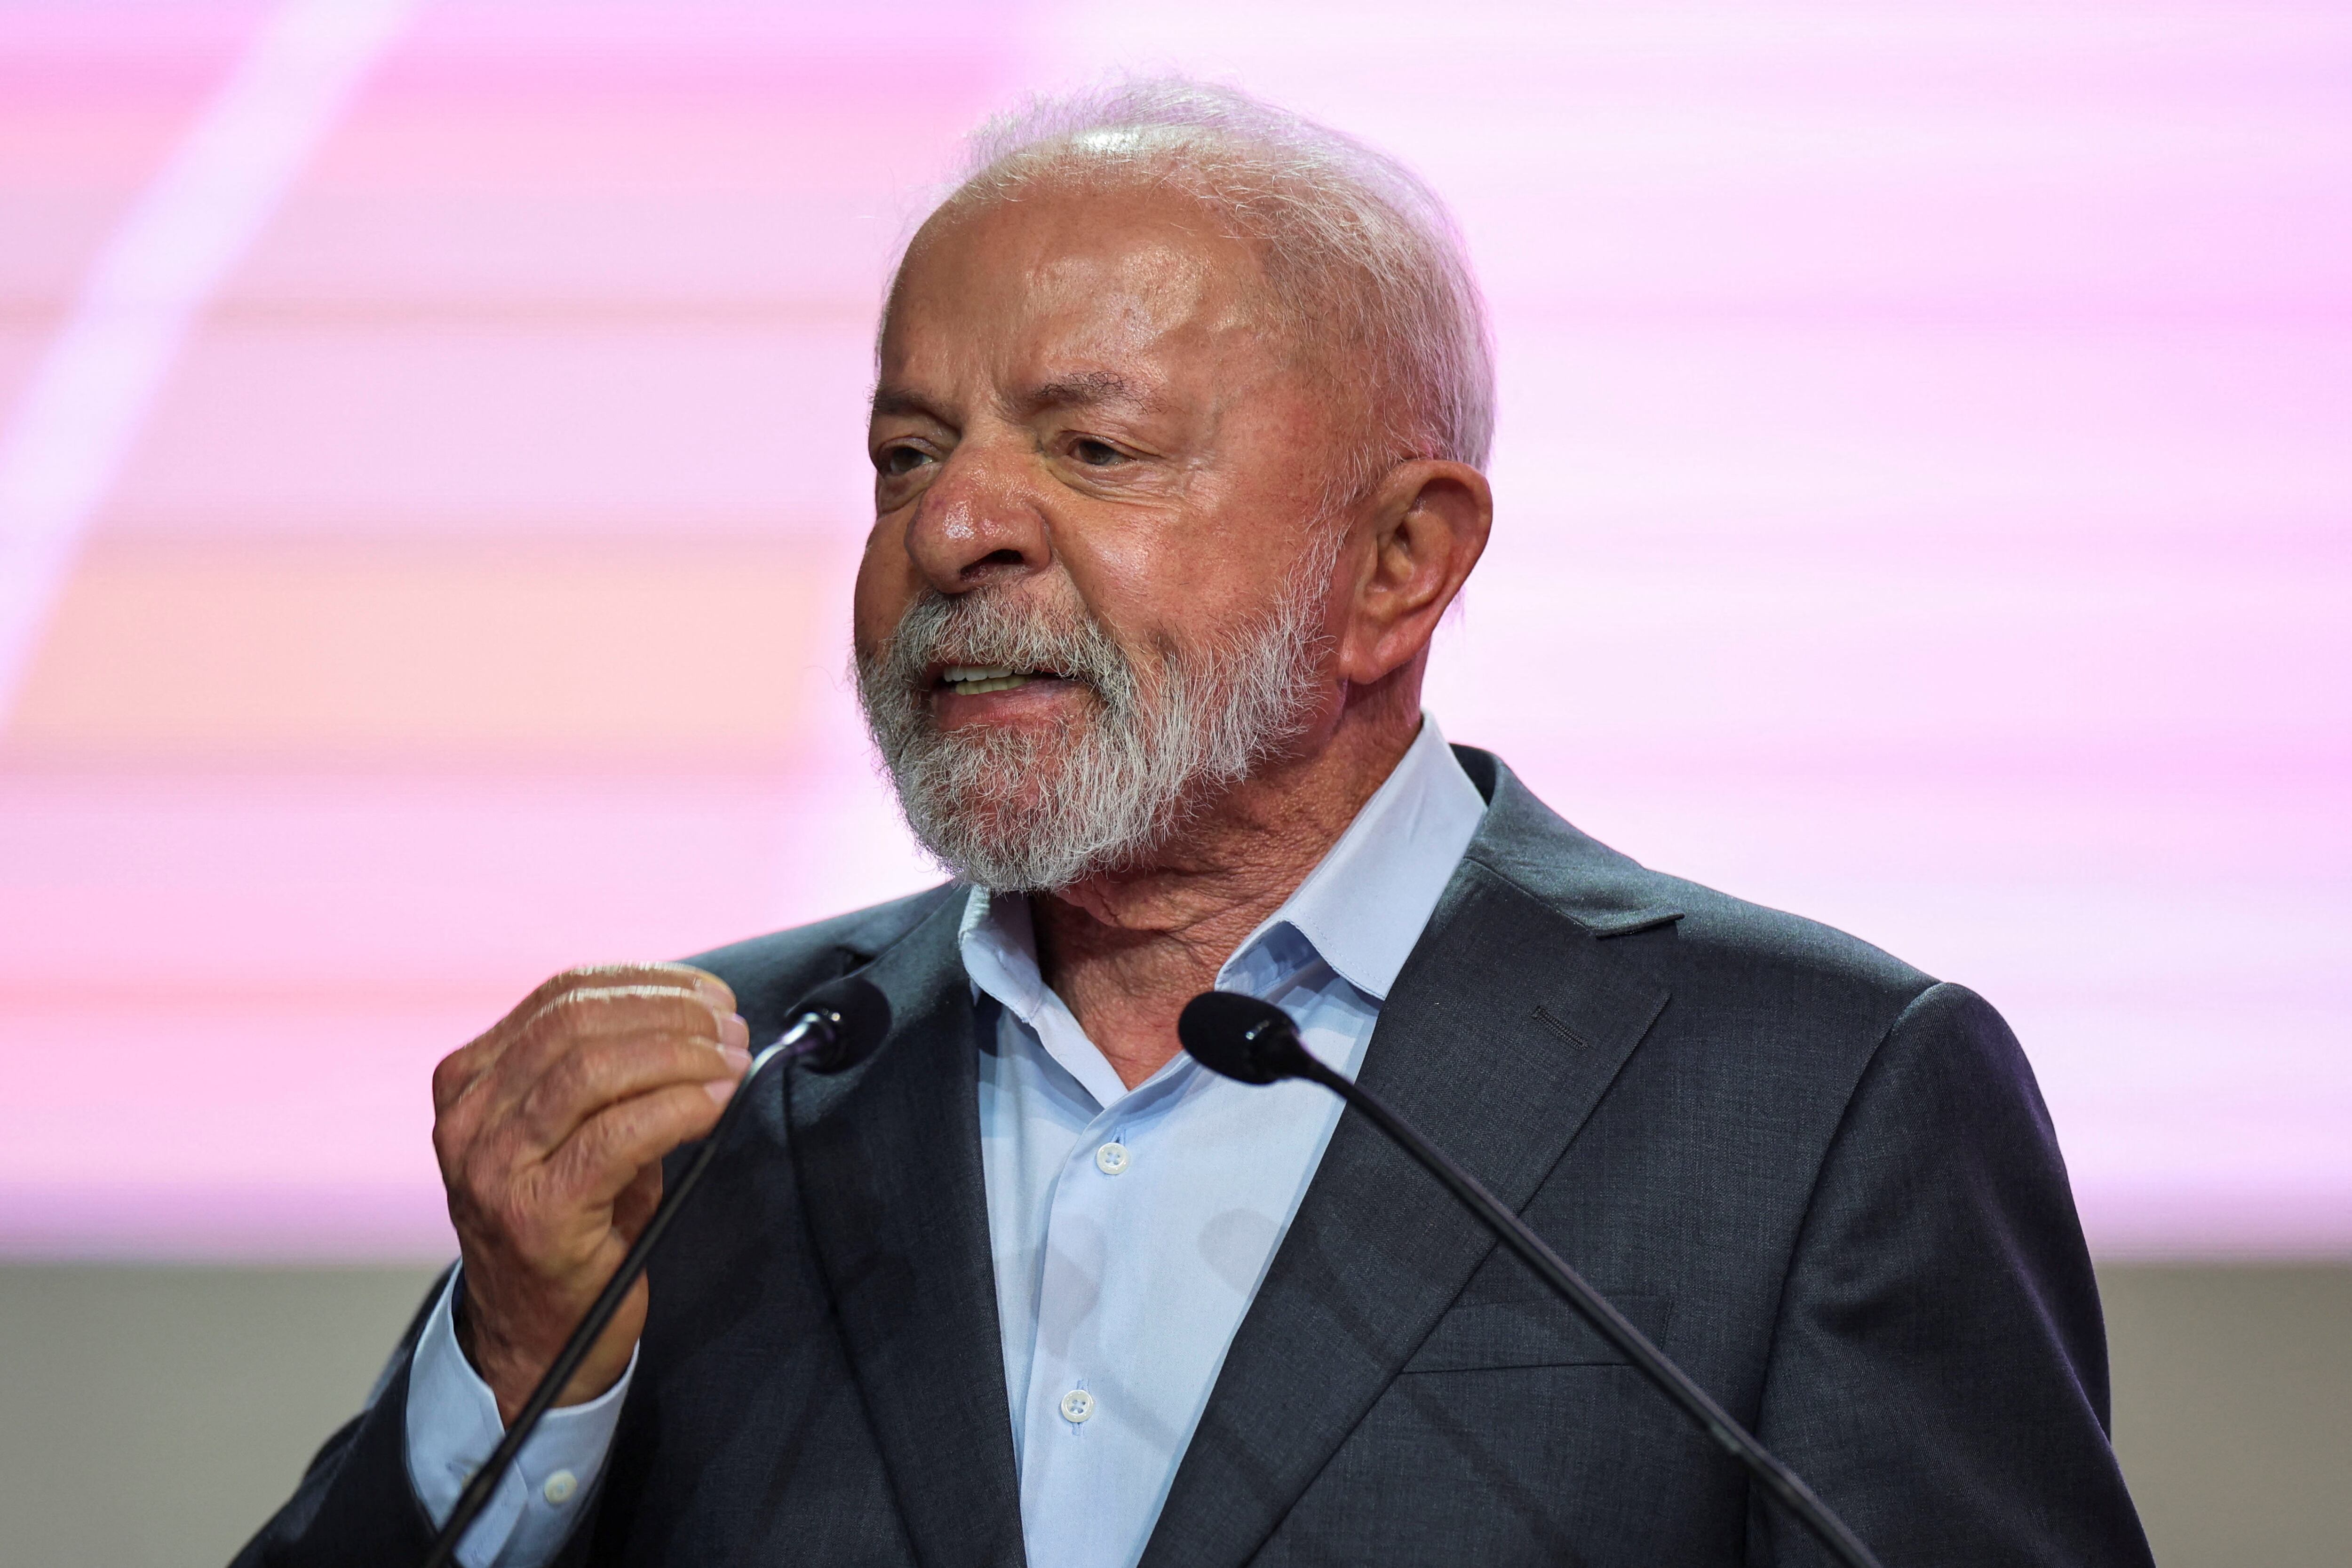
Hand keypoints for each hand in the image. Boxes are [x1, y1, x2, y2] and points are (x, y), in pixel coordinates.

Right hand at [431, 963, 748, 1421]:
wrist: (540, 1339)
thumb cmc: (575, 1227)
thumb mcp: (578, 1132)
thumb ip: (613, 1073)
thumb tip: (697, 1021)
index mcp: (471, 1081)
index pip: (562, 998)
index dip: (647, 984)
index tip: (709, 995)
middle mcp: (470, 1118)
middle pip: (579, 1024)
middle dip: (672, 1016)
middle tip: (732, 1029)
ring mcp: (493, 1166)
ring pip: (594, 1071)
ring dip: (681, 1056)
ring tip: (731, 1062)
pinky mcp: (534, 1213)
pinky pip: (617, 1135)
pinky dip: (677, 1108)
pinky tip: (714, 1105)